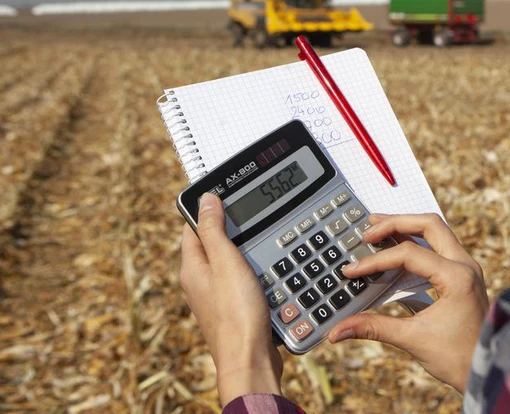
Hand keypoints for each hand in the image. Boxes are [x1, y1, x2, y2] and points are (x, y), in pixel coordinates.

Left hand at [179, 193, 282, 403]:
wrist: (250, 358)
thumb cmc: (236, 314)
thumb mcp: (225, 261)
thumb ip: (214, 230)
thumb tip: (205, 200)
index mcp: (193, 267)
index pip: (194, 226)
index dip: (208, 208)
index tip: (226, 193)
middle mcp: (201, 281)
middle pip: (215, 243)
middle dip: (234, 229)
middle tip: (254, 215)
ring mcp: (218, 296)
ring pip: (233, 262)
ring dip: (249, 251)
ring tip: (267, 240)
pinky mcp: (235, 308)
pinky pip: (246, 280)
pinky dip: (258, 271)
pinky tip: (273, 270)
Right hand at [328, 213, 488, 392]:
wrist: (488, 371)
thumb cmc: (457, 359)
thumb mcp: (412, 340)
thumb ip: (373, 328)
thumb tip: (336, 332)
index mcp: (457, 277)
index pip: (410, 254)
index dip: (376, 260)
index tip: (352, 270)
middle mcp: (466, 265)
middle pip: (429, 225)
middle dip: (396, 223)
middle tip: (367, 228)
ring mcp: (468, 268)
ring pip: (437, 231)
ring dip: (407, 227)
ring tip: (378, 228)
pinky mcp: (464, 275)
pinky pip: (440, 246)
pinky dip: (417, 242)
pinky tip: (396, 249)